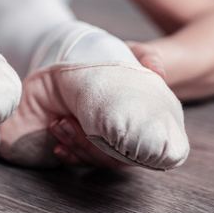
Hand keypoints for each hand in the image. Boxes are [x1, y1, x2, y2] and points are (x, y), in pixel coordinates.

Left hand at [48, 40, 165, 166]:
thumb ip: (151, 59)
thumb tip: (158, 72)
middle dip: (83, 145)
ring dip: (72, 145)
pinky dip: (69, 154)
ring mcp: (109, 140)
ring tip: (55, 124)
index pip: (131, 147)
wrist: (118, 61)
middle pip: (108, 157)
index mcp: (142, 124)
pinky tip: (58, 148)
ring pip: (93, 158)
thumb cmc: (133, 61)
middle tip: (63, 122)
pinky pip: (82, 156)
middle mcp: (127, 138)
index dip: (111, 146)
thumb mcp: (142, 55)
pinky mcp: (91, 138)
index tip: (92, 132)